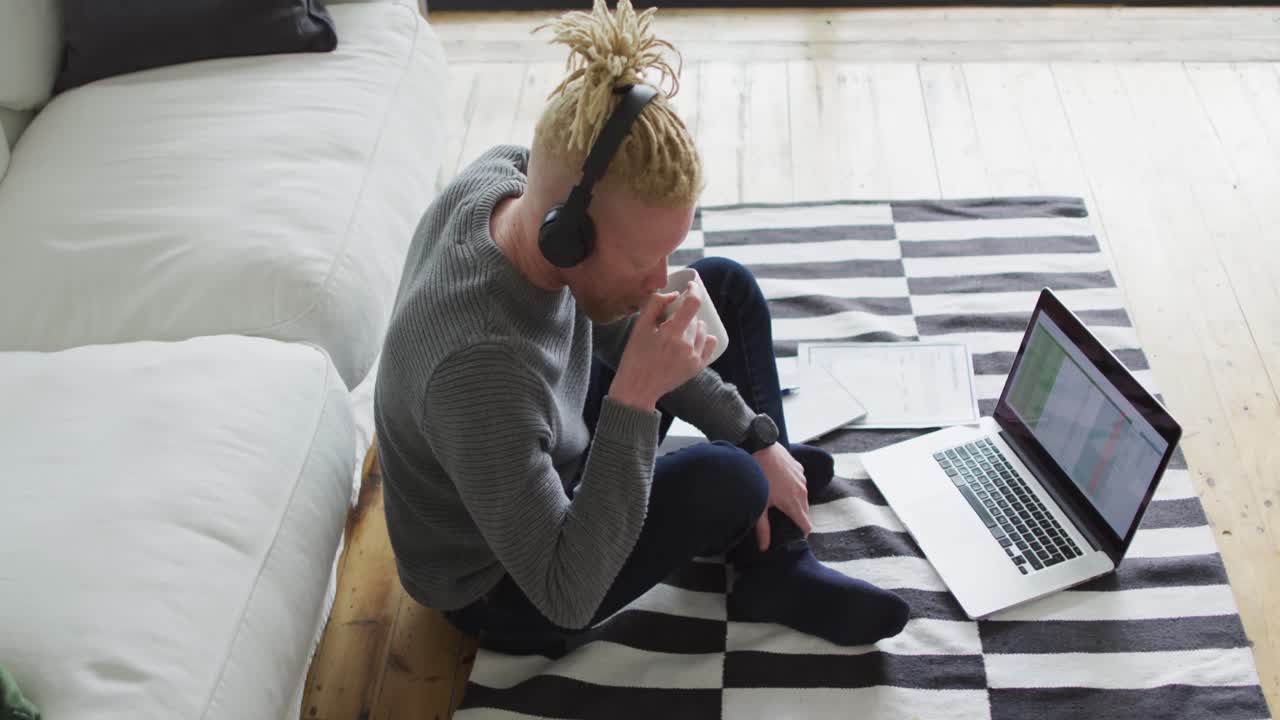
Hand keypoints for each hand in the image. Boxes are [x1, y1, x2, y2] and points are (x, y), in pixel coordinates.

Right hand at [609, 284, 718, 411]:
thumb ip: (656, 305)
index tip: (690, 286)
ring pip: (702, 329)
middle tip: (669, 323)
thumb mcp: (639, 328)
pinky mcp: (698, 367)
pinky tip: (691, 340)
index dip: (694, 290)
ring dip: (692, 327)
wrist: (638, 388)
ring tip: (677, 335)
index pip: (693, 303)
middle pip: (694, 317)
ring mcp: (694, 358)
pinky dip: (703, 338)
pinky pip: (710, 344)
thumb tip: (674, 294)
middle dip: (684, 315)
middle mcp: (686, 346)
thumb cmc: (635, 357)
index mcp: (671, 334)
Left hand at [752, 443, 811, 550]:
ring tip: (779, 501)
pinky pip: (799, 483)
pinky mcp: (799, 468)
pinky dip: (793, 487)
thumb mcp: (760, 506)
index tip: (794, 536)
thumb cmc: (759, 478)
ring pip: (802, 496)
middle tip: (783, 520)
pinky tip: (779, 484)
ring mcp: (802, 479)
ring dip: (795, 501)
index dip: (801, 534)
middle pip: (805, 512)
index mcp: (794, 504)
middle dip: (797, 518)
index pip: (806, 526)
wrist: (760, 448)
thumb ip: (763, 528)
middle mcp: (802, 492)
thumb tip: (764, 547)